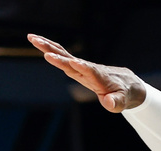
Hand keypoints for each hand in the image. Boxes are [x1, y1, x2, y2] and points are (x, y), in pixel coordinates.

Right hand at [28, 34, 145, 112]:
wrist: (128, 84)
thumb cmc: (124, 94)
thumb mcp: (122, 102)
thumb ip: (115, 102)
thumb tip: (108, 102)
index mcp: (100, 78)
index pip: (90, 72)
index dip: (83, 67)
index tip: (74, 62)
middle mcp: (89, 69)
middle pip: (72, 60)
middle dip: (58, 55)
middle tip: (42, 48)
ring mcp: (82, 67)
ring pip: (65, 55)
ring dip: (49, 47)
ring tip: (32, 38)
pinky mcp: (78, 66)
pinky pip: (64, 56)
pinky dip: (52, 49)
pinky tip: (38, 41)